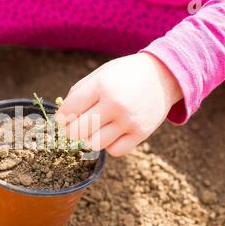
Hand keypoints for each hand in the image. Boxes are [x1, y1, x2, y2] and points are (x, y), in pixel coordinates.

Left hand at [55, 53, 182, 156]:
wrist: (163, 75)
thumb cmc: (124, 76)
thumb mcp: (100, 74)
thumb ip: (78, 93)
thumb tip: (61, 118)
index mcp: (102, 86)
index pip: (69, 110)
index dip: (61, 118)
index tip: (62, 119)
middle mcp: (115, 104)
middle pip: (78, 132)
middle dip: (70, 132)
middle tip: (74, 127)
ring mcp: (129, 121)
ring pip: (94, 144)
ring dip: (89, 139)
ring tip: (95, 129)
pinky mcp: (141, 134)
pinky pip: (114, 151)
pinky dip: (109, 145)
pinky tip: (111, 133)